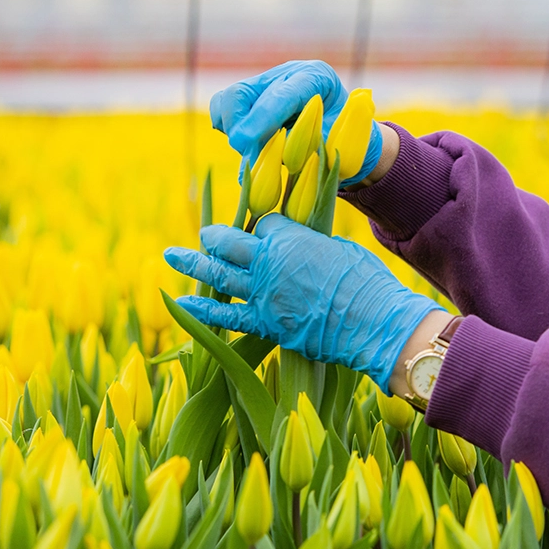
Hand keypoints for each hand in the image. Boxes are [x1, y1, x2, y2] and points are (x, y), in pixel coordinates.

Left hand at [164, 215, 444, 391]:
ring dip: (194, 263)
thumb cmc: (368, 282)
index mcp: (290, 238)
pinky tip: (181, 302)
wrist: (376, 323)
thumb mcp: (343, 248)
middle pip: (230, 242)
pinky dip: (201, 309)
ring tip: (172, 255)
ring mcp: (263, 295)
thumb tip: (307, 243)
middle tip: (207, 235)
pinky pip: (226, 316)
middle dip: (216, 236)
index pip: (264, 224)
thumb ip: (316, 243)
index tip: (272, 232)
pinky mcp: (266, 324)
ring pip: (218, 274)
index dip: (266, 226)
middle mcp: (269, 263)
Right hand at [209, 60, 382, 186]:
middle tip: (247, 155)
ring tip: (251, 153)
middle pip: (243, 94)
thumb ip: (309, 147)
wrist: (348, 131)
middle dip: (239, 128)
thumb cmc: (346, 139)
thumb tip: (277, 160)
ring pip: (228, 100)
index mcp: (316, 77)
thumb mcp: (338, 143)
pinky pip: (223, 107)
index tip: (241, 144)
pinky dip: (226, 127)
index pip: (281, 96)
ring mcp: (266, 82)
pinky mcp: (251, 96)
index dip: (260, 120)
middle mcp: (287, 74)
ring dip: (232, 131)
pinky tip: (244, 144)